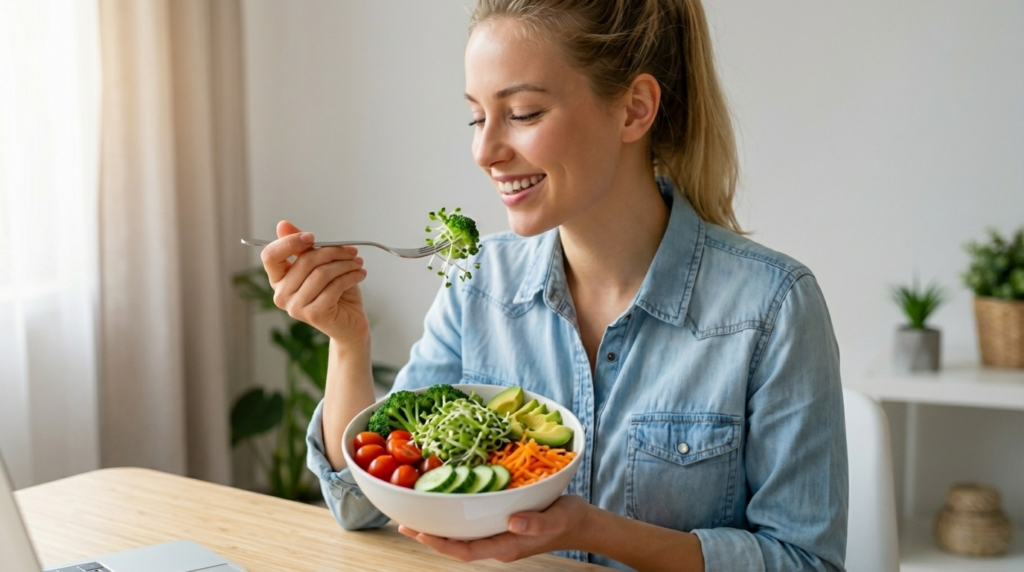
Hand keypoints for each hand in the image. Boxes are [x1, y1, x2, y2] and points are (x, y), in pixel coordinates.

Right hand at [261, 220, 369, 343]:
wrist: (350, 324)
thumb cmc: (335, 293)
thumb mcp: (320, 265)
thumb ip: (303, 247)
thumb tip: (282, 225)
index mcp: (279, 279)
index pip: (270, 255)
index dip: (290, 242)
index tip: (312, 237)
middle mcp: (282, 295)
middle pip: (304, 261)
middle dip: (332, 252)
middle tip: (351, 251)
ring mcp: (295, 307)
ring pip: (321, 273)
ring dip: (345, 264)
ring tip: (358, 263)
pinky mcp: (314, 315)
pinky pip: (333, 287)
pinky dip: (350, 276)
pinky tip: (360, 274)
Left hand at [398, 495, 590, 562]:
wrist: (581, 523)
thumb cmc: (569, 520)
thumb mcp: (555, 518)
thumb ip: (535, 522)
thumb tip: (511, 521)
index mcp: (506, 547)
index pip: (465, 551)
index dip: (439, 544)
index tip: (418, 533)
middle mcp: (497, 544)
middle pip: (456, 546)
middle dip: (430, 537)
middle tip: (404, 524)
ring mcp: (499, 536)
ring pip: (462, 537)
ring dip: (439, 528)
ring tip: (416, 517)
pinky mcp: (501, 525)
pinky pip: (472, 526)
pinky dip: (455, 518)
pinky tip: (446, 506)